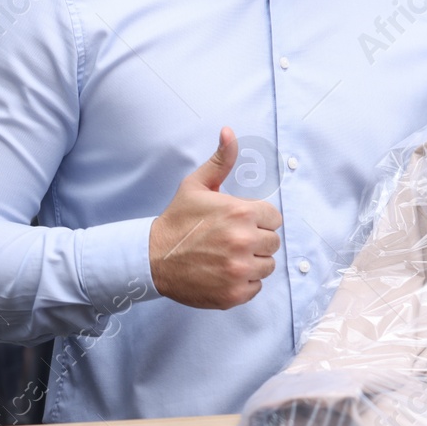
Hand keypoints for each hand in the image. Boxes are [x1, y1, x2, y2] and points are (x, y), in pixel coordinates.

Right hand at [149, 127, 282, 310]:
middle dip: (256, 241)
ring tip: (227, 257)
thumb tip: (229, 131)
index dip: (257, 220)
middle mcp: (243, 241)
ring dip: (252, 262)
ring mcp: (239, 270)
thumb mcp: (196, 186)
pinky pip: (256, 288)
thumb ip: (220, 160)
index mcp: (240, 213)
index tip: (238, 223)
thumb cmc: (177, 221)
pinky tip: (223, 273)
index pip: (274, 218)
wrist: (151, 259)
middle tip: (231, 241)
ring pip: (267, 266)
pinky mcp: (234, 293)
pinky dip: (243, 283)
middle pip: (273, 243)